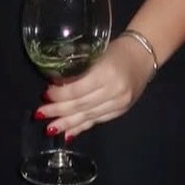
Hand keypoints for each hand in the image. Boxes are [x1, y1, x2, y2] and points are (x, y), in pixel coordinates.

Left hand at [34, 35, 155, 140]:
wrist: (143, 56)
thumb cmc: (116, 50)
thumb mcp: (96, 53)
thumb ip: (78, 70)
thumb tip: (54, 86)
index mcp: (106, 73)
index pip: (77, 89)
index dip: (59, 95)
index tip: (45, 94)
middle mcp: (114, 91)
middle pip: (81, 105)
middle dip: (58, 111)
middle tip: (40, 114)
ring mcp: (119, 103)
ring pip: (88, 116)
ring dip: (67, 124)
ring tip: (50, 128)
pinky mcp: (121, 111)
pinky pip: (97, 121)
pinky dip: (81, 128)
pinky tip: (68, 134)